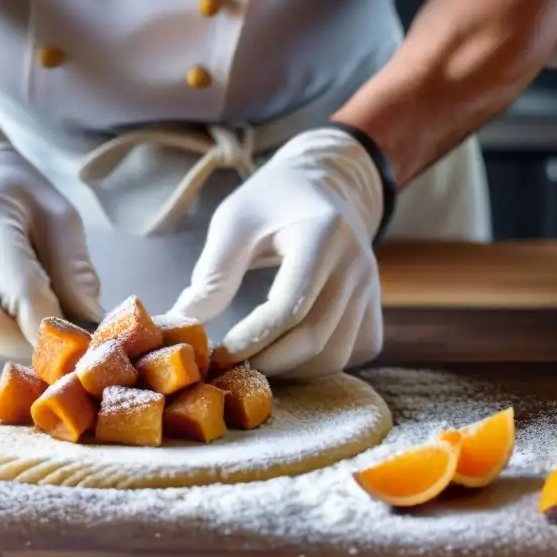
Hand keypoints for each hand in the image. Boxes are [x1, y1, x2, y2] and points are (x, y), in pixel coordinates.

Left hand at [170, 128, 384, 378]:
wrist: (326, 186)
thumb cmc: (272, 201)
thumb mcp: (235, 220)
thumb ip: (213, 272)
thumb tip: (182, 323)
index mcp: (324, 234)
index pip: (291, 305)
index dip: (253, 338)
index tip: (217, 353)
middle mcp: (357, 264)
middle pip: (316, 338)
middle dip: (268, 362)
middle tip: (228, 368)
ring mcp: (371, 289)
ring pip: (335, 356)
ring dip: (290, 370)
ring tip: (252, 362)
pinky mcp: (375, 309)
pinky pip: (351, 355)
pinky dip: (317, 366)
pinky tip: (286, 354)